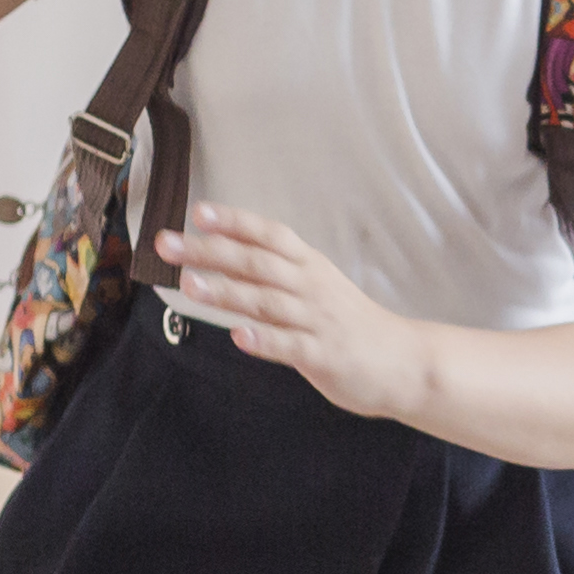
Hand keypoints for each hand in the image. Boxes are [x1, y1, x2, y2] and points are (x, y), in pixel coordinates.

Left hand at [158, 205, 424, 419]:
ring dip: (228, 292)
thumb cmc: (352, 323)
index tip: (198, 212)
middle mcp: (312, 288)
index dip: (235, 222)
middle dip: (211, 251)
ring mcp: (318, 321)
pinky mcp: (325, 355)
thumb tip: (218, 257)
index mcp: (310, 267)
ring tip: (190, 285)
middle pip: (258, 263)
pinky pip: (291, 346)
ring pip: (268, 302)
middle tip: (167, 244)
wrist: (407, 361)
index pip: (270, 236)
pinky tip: (239, 336)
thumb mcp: (315, 288)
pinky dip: (265, 340)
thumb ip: (271, 275)